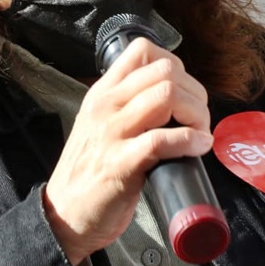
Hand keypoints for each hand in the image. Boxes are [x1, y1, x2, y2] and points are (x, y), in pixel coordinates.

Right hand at [43, 38, 211, 265]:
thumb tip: (174, 98)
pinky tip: (198, 147)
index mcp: (103, 93)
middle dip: (194, 93)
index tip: (185, 92)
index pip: (142, 50)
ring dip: (196, 114)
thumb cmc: (90, 172)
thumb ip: (128, 106)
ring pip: (167, 96)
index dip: (176, 66)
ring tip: (200, 133)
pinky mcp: (121, 164)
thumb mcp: (102, 126)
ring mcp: (112, 133)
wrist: (64, 215)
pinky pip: (162, 139)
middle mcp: (106, 106)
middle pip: (164, 71)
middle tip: (198, 118)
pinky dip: (190, 141)